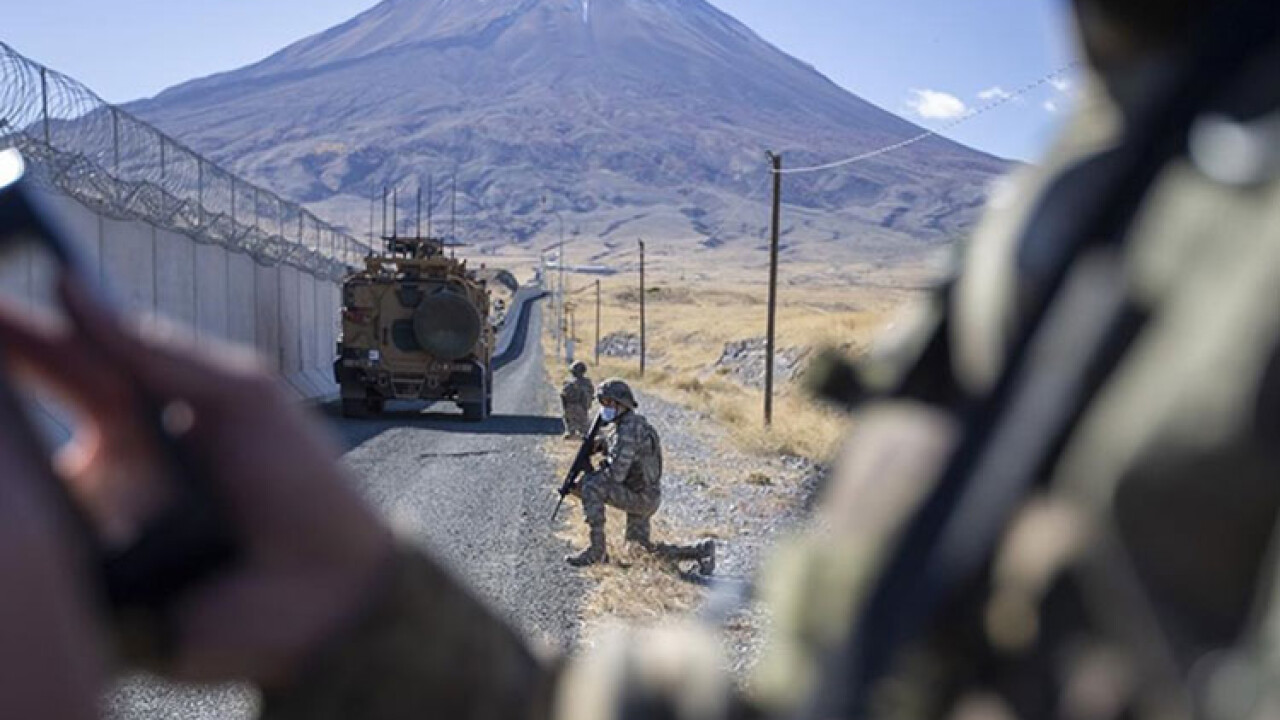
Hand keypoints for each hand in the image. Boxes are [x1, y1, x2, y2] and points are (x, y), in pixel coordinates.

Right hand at [0, 276, 393, 688]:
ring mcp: (91, 533)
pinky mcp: (91, 596)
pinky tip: (25, 519)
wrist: (334, 589)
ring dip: (9, 474)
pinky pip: (39, 566)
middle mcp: (100, 469)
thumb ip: (158, 349)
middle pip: (15, 430)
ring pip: (20, 500)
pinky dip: (29, 545)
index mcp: (133, 414)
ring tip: (9, 443)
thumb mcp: (240, 398)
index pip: (55, 362)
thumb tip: (71, 284)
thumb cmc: (301, 483)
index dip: (12, 332)